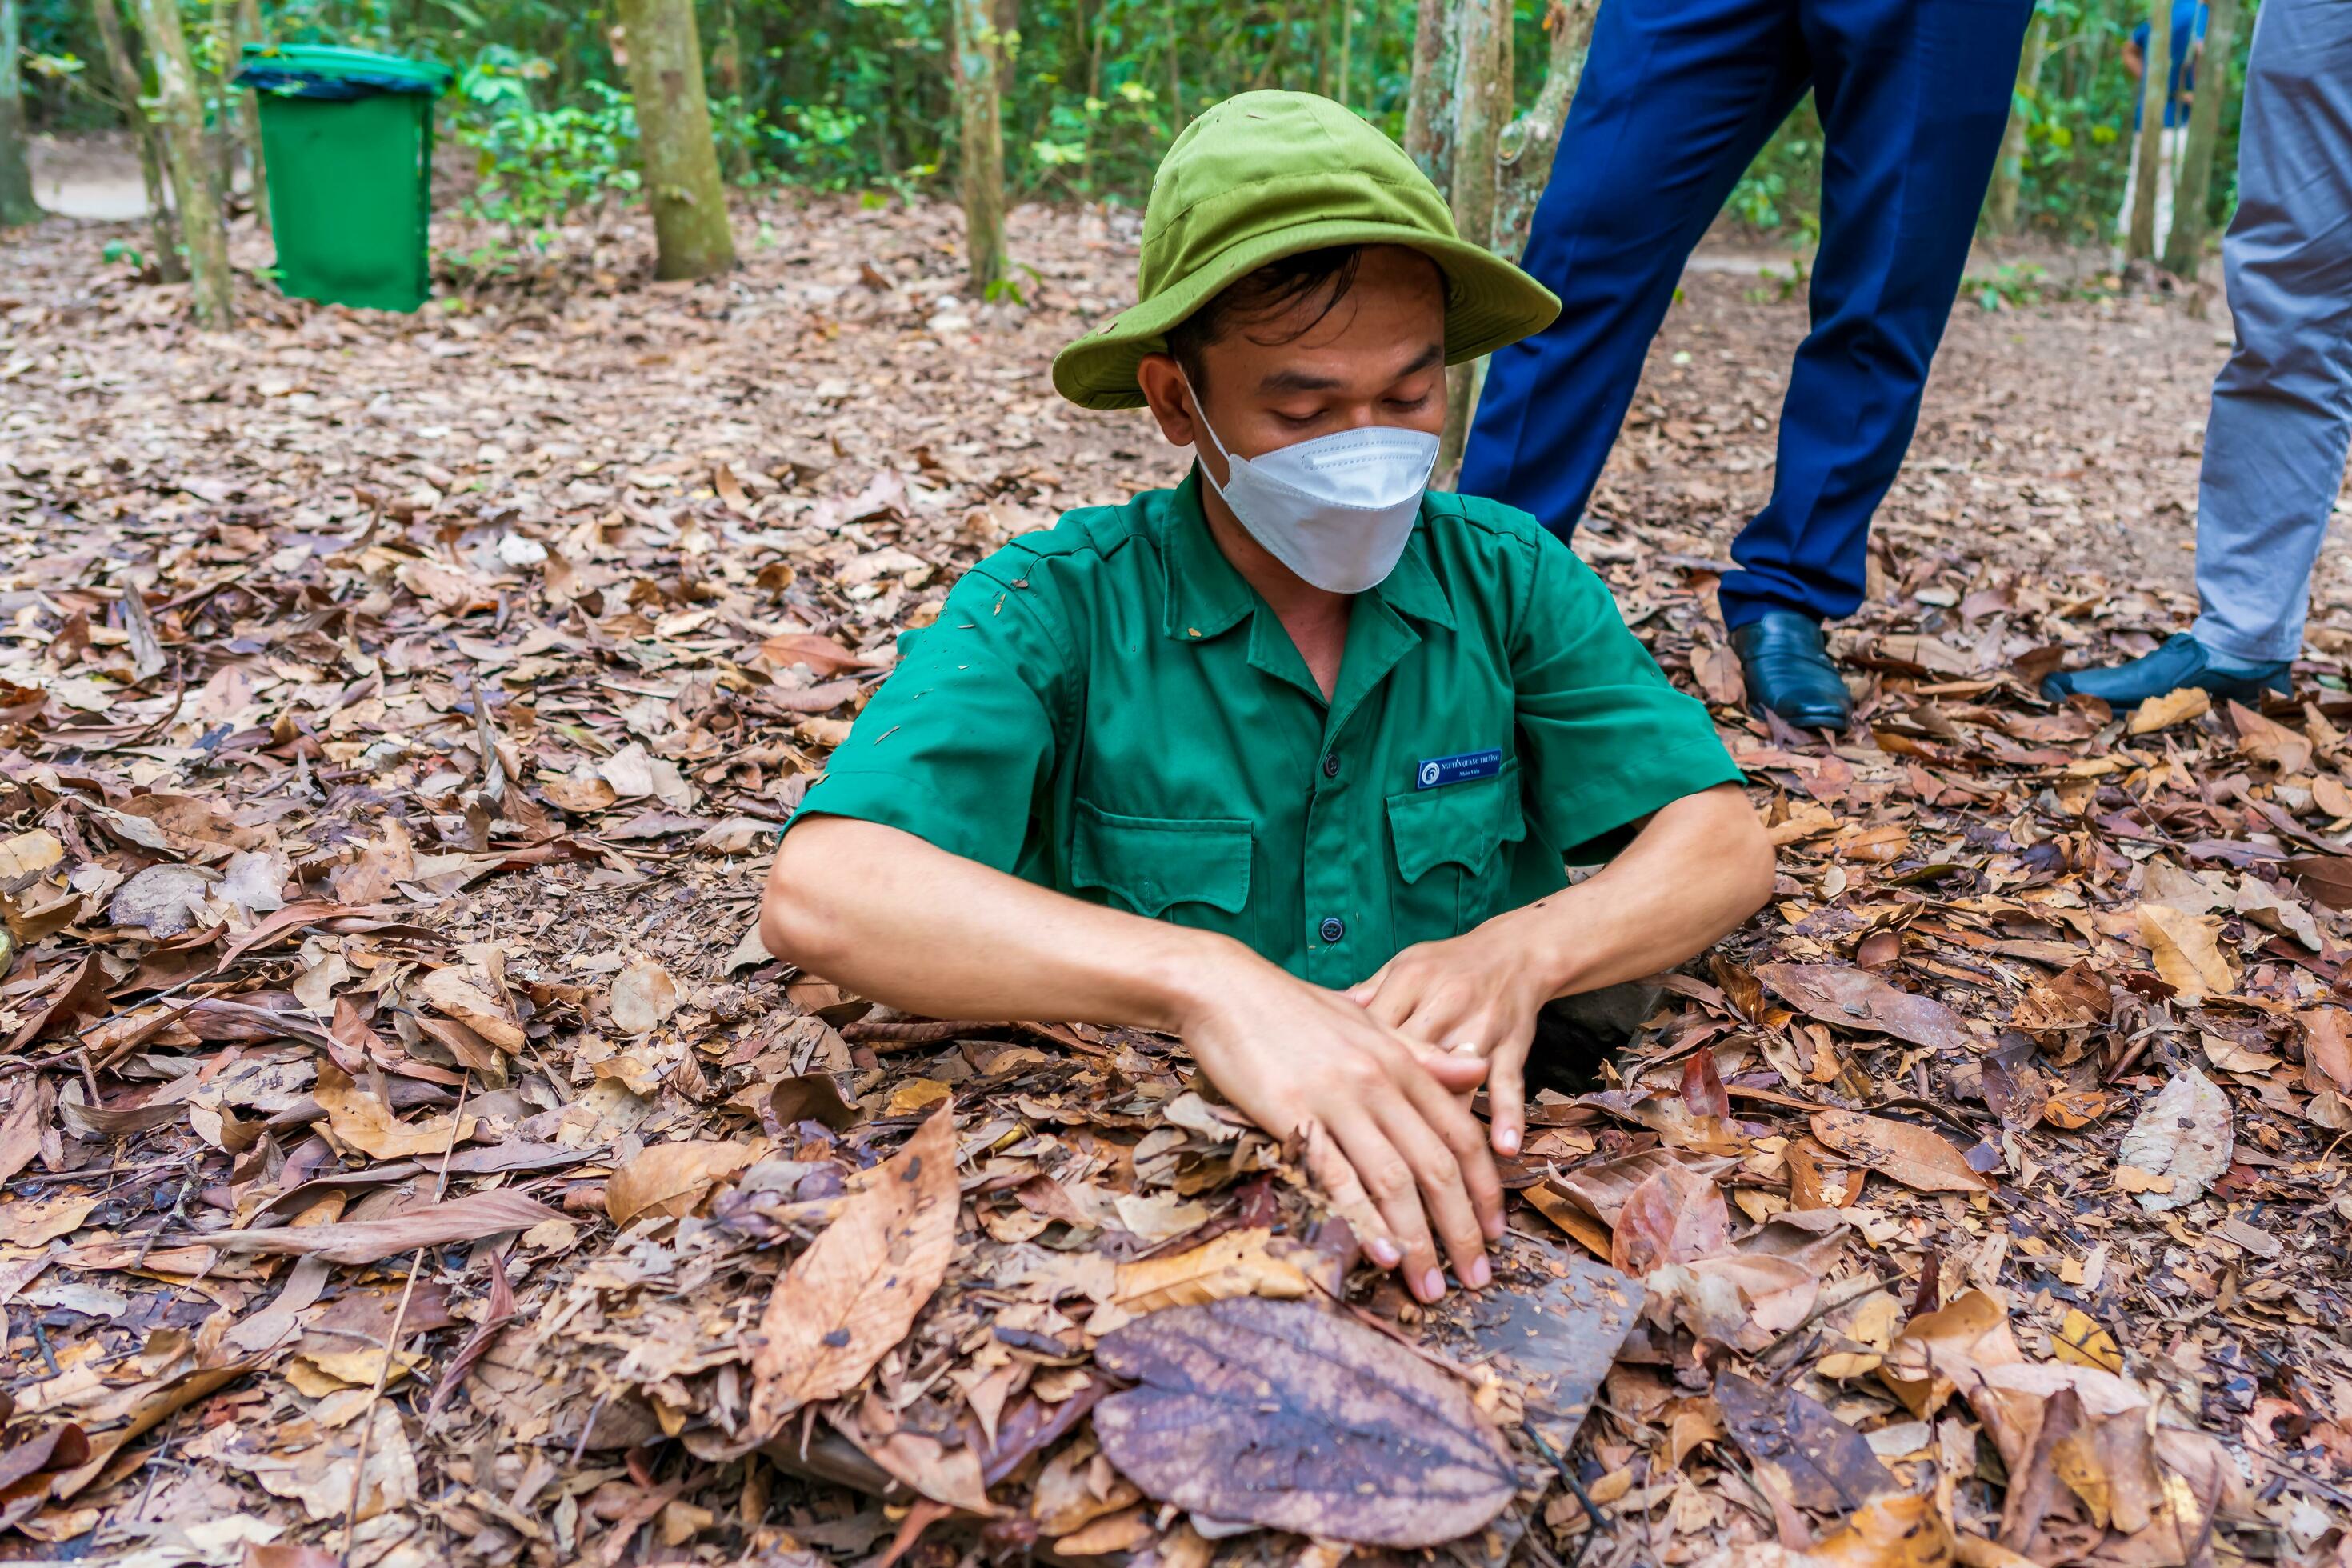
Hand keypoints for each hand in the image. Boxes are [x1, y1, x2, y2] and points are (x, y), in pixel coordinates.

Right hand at [1174, 950, 1504, 1301]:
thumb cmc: (1293, 1009)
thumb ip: (1422, 1054)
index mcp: (1401, 1062)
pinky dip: (1363, 1216)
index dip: (1484, 1190)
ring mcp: (1336, 1097)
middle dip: (1460, 1231)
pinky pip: (1336, 1173)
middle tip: (1474, 1279)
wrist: (1225, 987)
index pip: (1460, 1135)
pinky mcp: (1292, 1113)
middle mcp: (1379, 1082)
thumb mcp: (1368, 1025)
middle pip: (1437, 1167)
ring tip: (1428, 1286)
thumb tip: (1479, 1067)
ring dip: (1416, 1240)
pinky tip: (1379, 1253)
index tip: (1495, 1234)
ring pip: (1393, 1178)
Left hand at [1346, 912, 1556, 1159]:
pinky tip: (1503, 1147)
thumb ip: (1365, 996)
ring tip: (1431, 1173)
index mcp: (1408, 983)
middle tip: (1371, 1159)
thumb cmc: (1447, 964)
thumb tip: (1318, 1017)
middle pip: (1410, 1063)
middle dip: (1389, 1109)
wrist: (1514, 951)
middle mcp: (1443, 1005)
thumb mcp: (1402, 967)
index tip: (1331, 1110)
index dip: (1351, 1070)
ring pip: (1456, 1080)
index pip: (1372, 1032)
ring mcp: (1480, 1027)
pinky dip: (1507, 1115)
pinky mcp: (1512, 1044)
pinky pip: (1509, 1083)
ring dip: (1442, 1127)